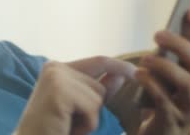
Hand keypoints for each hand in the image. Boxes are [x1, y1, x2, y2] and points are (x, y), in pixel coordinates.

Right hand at [15, 56, 135, 134]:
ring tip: (66, 125)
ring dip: (88, 119)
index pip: (98, 61)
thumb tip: (120, 75)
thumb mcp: (79, 108)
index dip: (120, 67)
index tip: (136, 72)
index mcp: (56, 68)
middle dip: (93, 109)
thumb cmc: (53, 129)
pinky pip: (92, 108)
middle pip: (99, 85)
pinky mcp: (59, 91)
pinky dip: (85, 125)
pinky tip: (65, 128)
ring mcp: (56, 77)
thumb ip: (97, 90)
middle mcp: (54, 67)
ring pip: (97, 97)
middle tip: (68, 122)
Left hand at [136, 9, 189, 133]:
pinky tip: (138, 75)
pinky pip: (165, 101)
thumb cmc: (162, 96)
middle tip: (157, 34)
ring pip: (188, 83)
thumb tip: (176, 23)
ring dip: (165, 66)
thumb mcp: (169, 72)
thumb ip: (174, 52)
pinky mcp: (172, 121)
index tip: (188, 10)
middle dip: (181, 45)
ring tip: (144, 59)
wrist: (157, 133)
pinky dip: (151, 85)